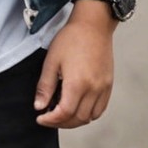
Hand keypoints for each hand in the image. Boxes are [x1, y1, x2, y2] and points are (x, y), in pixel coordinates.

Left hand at [34, 7, 114, 127]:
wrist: (93, 25)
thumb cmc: (71, 39)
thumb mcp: (51, 61)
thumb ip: (45, 87)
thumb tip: (39, 107)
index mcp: (77, 83)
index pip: (64, 113)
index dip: (50, 120)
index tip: (40, 118)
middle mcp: (93, 89)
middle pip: (78, 118)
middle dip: (61, 122)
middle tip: (49, 117)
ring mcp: (103, 88)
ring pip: (90, 117)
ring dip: (75, 120)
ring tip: (62, 113)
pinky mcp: (109, 85)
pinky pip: (100, 109)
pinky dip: (89, 113)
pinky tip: (77, 107)